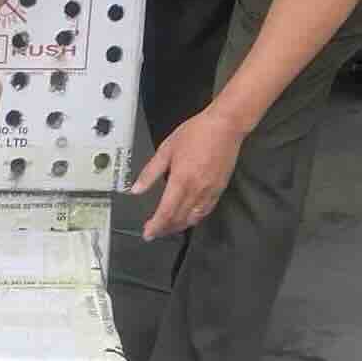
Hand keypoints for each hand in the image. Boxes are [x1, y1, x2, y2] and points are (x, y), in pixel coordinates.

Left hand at [130, 108, 246, 239]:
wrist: (224, 127)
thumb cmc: (195, 134)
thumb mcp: (166, 150)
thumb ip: (150, 172)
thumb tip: (136, 189)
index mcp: (181, 180)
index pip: (166, 211)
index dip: (156, 226)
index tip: (148, 233)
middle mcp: (197, 190)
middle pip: (179, 218)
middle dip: (165, 229)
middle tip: (154, 232)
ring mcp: (210, 191)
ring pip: (194, 218)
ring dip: (179, 226)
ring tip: (167, 228)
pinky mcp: (220, 189)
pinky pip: (206, 210)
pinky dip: (195, 218)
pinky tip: (188, 218)